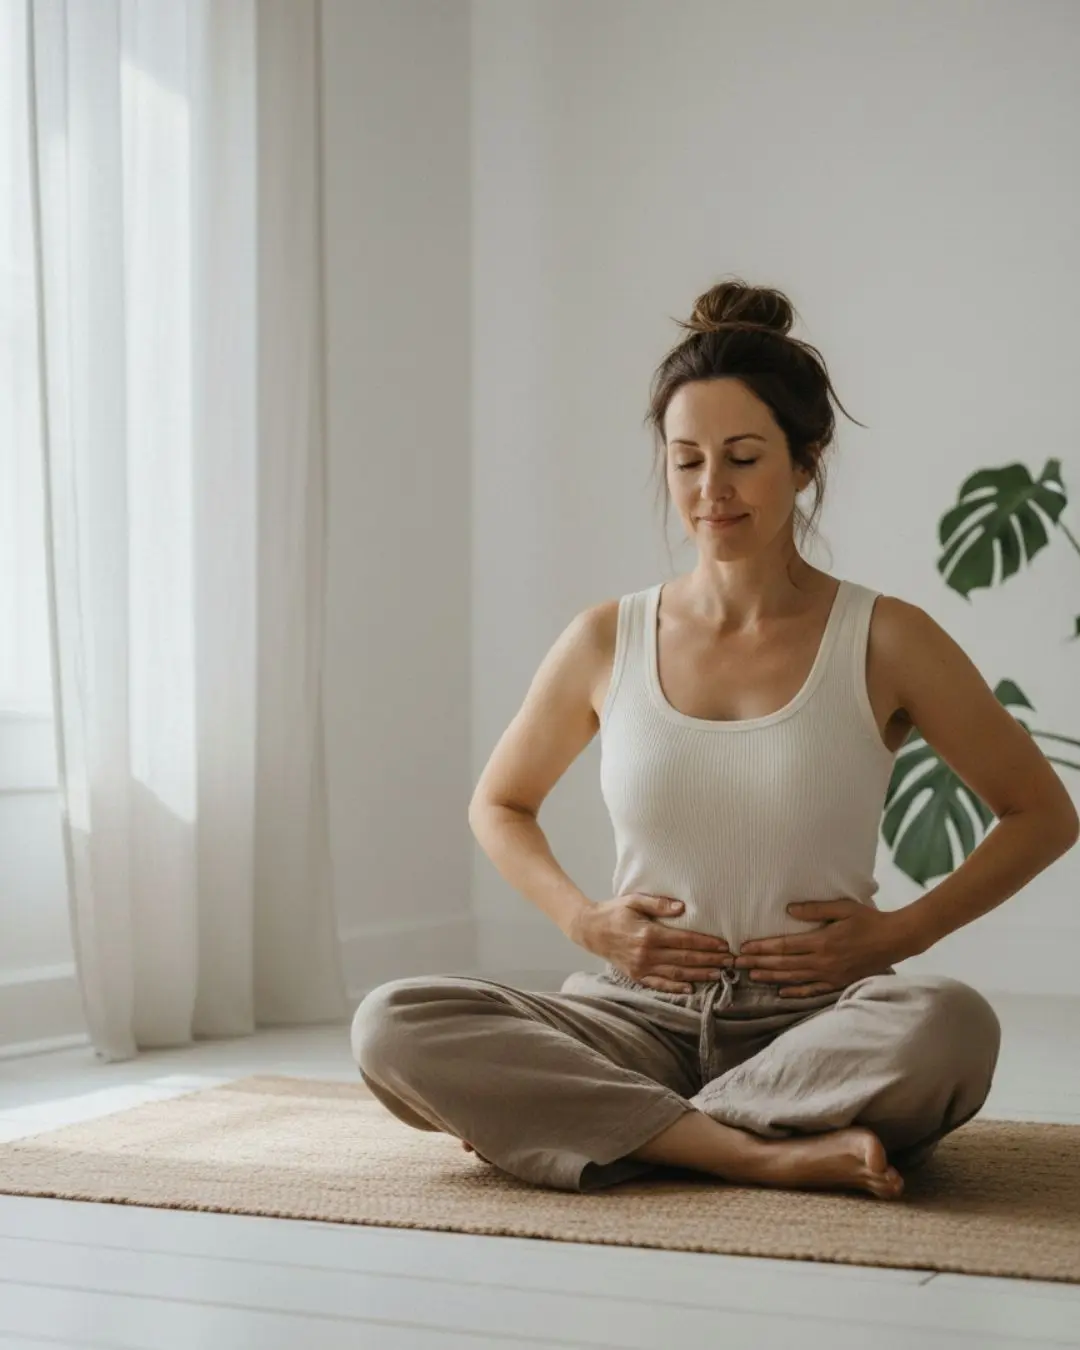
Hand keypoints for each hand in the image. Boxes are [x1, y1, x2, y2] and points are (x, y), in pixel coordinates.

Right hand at [573, 892, 732, 993]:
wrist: (589, 930)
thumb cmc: (614, 912)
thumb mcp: (634, 900)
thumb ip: (659, 904)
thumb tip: (682, 907)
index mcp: (648, 934)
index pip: (685, 940)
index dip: (706, 943)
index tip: (724, 945)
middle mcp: (646, 954)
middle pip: (685, 958)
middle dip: (710, 960)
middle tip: (731, 962)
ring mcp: (641, 967)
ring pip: (677, 973)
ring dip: (700, 974)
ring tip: (719, 974)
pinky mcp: (636, 976)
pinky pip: (659, 984)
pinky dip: (676, 987)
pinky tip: (691, 988)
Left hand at [735, 899, 905, 997]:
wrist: (895, 940)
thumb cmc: (868, 919)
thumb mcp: (842, 908)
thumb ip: (815, 910)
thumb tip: (788, 910)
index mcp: (822, 942)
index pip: (784, 946)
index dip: (762, 948)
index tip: (744, 947)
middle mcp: (823, 961)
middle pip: (784, 964)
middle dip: (759, 963)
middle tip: (738, 964)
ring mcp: (830, 975)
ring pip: (794, 978)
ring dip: (771, 977)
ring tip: (752, 976)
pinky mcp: (838, 983)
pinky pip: (812, 990)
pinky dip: (795, 992)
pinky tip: (782, 992)